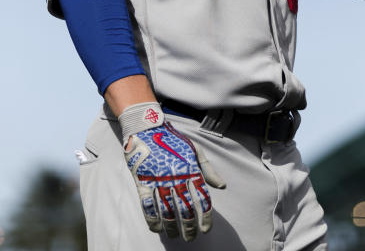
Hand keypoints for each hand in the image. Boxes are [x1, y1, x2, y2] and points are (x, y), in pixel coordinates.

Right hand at [119, 103, 225, 240]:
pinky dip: (152, 218)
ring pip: (167, 209)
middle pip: (185, 208)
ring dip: (172, 226)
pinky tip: (157, 228)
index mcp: (191, 169)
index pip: (202, 198)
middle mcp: (176, 176)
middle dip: (189, 226)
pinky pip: (147, 204)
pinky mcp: (143, 180)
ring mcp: (159, 179)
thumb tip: (222, 186)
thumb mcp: (195, 150)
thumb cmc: (173, 140)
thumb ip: (208, 170)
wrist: (147, 127)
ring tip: (175, 236)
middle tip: (191, 238)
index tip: (206, 229)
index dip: (205, 216)